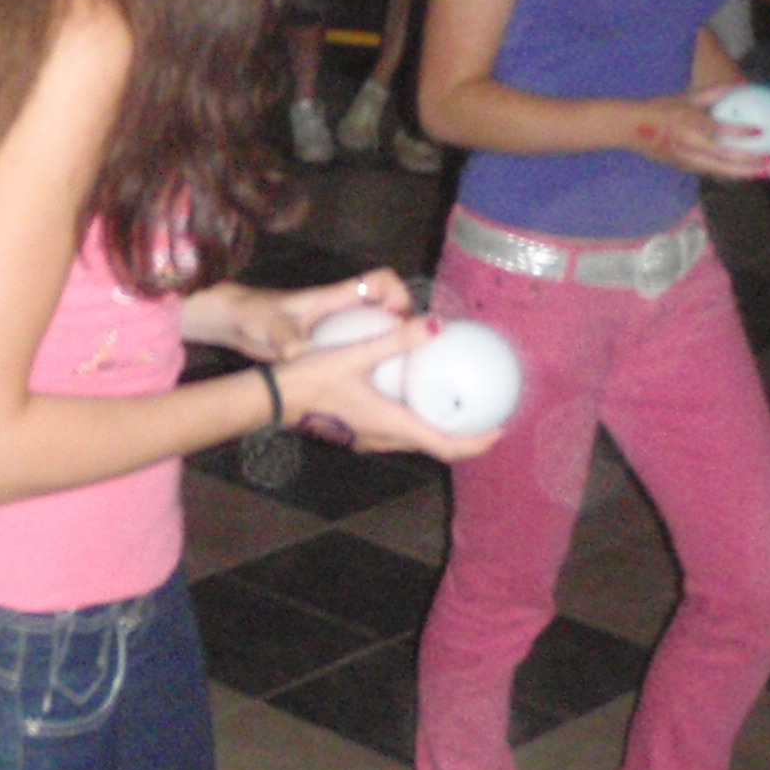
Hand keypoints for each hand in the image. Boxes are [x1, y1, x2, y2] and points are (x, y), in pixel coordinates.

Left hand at [214, 269, 410, 363]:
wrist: (232, 321)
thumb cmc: (252, 314)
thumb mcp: (269, 325)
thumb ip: (283, 337)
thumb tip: (297, 352)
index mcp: (333, 298)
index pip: (379, 279)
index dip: (397, 291)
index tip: (398, 317)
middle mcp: (342, 310)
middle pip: (389, 305)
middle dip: (407, 322)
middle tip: (415, 351)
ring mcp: (337, 327)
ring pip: (379, 327)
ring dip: (396, 342)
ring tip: (407, 372)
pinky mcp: (329, 345)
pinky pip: (362, 347)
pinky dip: (375, 359)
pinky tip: (378, 386)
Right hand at [273, 313, 503, 462]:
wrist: (269, 397)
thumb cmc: (310, 378)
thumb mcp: (355, 354)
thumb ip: (396, 339)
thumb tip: (438, 324)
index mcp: (391, 424)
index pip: (445, 446)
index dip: (476, 441)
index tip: (500, 428)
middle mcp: (382, 438)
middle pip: (432, 444)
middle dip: (461, 433)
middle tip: (481, 410)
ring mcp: (366, 437)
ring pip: (412, 437)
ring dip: (436, 426)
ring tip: (450, 400)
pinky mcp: (353, 429)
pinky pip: (394, 430)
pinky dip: (413, 418)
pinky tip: (407, 393)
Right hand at [629, 86, 769, 181]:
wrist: (629, 129)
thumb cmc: (659, 109)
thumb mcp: (685, 97)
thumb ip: (714, 93)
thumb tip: (741, 86)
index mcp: (689, 123)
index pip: (717, 129)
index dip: (740, 132)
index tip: (760, 131)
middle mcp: (688, 144)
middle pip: (724, 158)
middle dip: (751, 161)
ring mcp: (686, 159)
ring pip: (721, 170)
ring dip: (745, 172)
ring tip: (766, 171)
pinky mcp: (684, 168)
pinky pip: (713, 172)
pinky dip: (731, 173)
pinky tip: (747, 172)